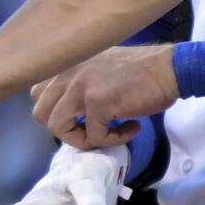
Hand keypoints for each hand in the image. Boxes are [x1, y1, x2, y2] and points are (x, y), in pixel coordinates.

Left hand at [29, 44, 178, 149]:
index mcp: (64, 65)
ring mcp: (80, 87)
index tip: (81, 118)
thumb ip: (77, 84)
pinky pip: (94, 136)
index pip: (36, 94)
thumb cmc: (139, 71)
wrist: (168, 68)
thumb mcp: (97, 70)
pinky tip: (133, 127)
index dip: (56, 113)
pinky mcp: (98, 102)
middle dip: (65, 130)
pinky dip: (114, 139)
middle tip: (91, 129)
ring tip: (108, 133)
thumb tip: (71, 112)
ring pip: (58, 127)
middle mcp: (66, 73)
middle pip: (41, 114)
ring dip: (84, 139)